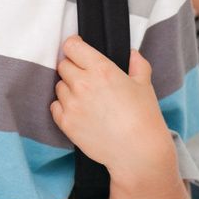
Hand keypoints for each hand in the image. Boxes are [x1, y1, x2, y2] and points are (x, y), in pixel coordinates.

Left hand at [50, 37, 173, 180]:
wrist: (138, 152)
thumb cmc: (144, 118)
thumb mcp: (144, 84)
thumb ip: (137, 64)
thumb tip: (131, 54)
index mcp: (101, 69)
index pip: (72, 46)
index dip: (74, 46)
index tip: (78, 50)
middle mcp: (83, 83)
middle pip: (63, 65)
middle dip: (73, 69)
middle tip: (87, 79)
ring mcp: (72, 104)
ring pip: (59, 86)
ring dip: (69, 89)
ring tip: (86, 99)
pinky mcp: (66, 123)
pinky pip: (54, 106)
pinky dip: (63, 107)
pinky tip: (79, 112)